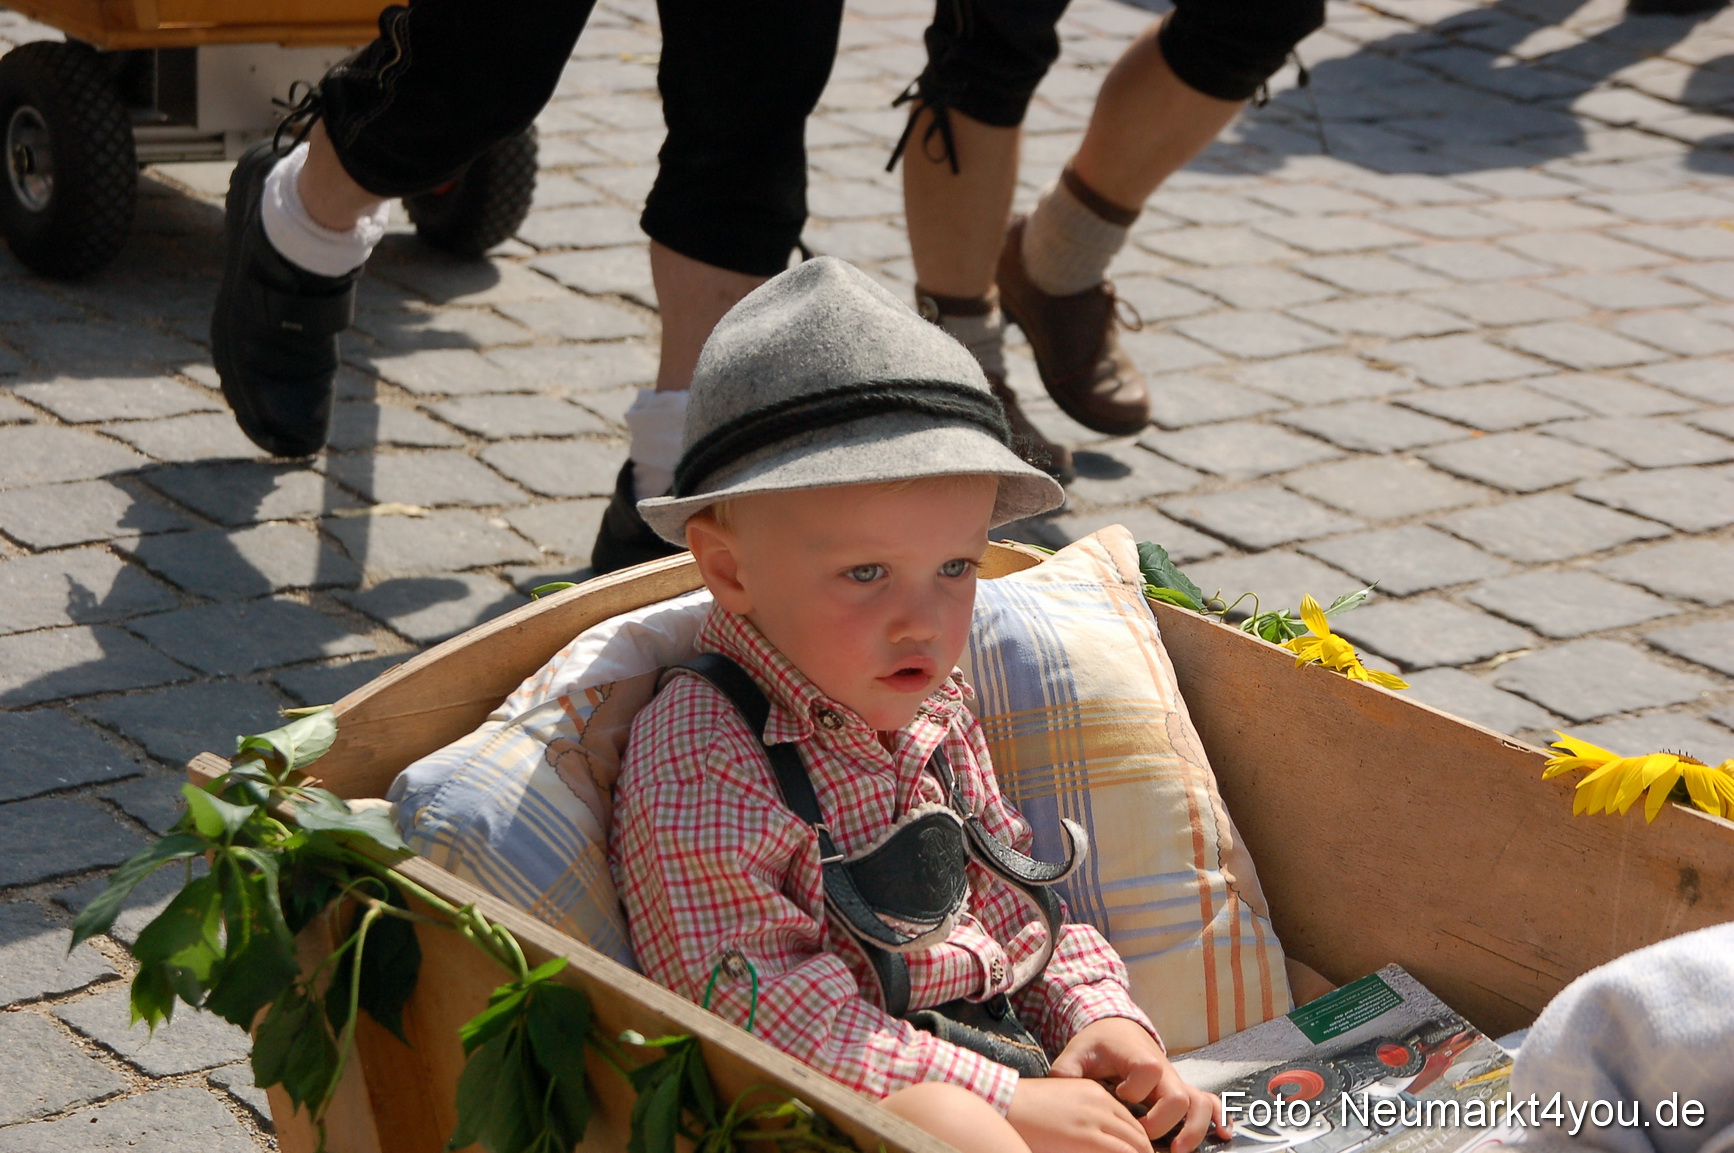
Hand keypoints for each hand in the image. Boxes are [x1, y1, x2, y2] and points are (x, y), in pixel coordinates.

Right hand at [1006, 1076, 1151, 1152]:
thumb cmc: (1027, 1110)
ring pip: (1136, 1145)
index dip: (1138, 1145)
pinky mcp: (1086, 1138)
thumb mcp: (1063, 1105)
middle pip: (1138, 1134)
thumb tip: (1100, 1143)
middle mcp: (1101, 1102)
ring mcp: (1095, 1120)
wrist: (1005, 1103)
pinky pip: (1122, 1152)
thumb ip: (1086, 1120)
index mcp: (1095, 1092)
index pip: (1131, 1122)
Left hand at [1050, 1018, 1230, 1152]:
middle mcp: (1163, 1070)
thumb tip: (1059, 1096)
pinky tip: (1221, 1137)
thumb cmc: (1096, 1046)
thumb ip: (1066, 1074)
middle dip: (1163, 1122)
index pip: (1148, 1069)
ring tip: (1178, 1151)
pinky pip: (1209, 1103)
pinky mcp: (1182, 1092)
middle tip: (1144, 1137)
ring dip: (1193, 1129)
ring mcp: (1175, 1082)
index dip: (1135, 1088)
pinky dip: (1218, 1119)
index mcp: (1136, 1055)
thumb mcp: (1075, 1054)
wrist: (1116, 1030)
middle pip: (1179, 1096)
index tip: (1118, 1094)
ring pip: (1199, 1103)